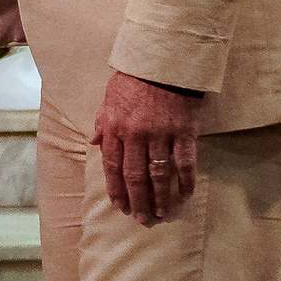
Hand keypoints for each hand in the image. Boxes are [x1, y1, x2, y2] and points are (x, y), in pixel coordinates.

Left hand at [93, 71, 203, 223]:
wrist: (163, 61)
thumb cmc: (133, 79)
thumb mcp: (108, 98)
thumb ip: (102, 123)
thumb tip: (94, 145)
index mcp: (115, 127)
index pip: (113, 166)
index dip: (116, 189)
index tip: (120, 206)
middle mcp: (136, 135)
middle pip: (135, 176)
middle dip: (138, 200)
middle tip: (142, 219)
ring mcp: (161, 135)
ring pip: (160, 174)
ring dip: (161, 197)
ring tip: (162, 214)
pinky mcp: (184, 132)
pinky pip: (186, 163)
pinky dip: (186, 182)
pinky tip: (185, 196)